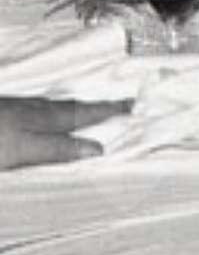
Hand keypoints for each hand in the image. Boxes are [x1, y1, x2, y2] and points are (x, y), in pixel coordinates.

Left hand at [0, 96, 130, 168]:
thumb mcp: (26, 149)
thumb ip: (59, 148)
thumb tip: (96, 148)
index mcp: (46, 119)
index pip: (85, 114)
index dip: (108, 111)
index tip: (131, 106)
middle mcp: (36, 109)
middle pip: (73, 107)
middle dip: (96, 107)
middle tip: (117, 105)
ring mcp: (19, 108)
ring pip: (55, 106)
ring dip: (75, 107)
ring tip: (86, 108)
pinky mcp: (5, 111)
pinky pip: (39, 108)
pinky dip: (52, 110)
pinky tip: (44, 113)